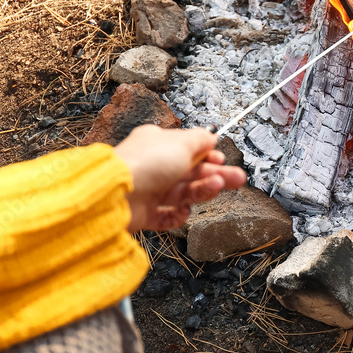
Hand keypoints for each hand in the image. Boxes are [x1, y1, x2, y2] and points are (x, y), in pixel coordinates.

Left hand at [114, 125, 247, 232]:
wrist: (116, 195)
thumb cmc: (145, 164)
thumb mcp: (181, 143)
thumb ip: (201, 140)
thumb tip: (212, 137)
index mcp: (158, 144)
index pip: (189, 150)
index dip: (208, 156)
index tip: (222, 159)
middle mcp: (154, 166)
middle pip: (192, 172)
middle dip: (216, 174)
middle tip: (237, 179)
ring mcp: (150, 190)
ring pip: (184, 192)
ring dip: (203, 190)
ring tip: (216, 188)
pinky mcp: (145, 213)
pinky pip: (168, 216)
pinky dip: (179, 215)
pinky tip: (184, 210)